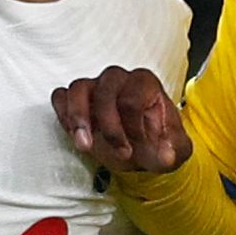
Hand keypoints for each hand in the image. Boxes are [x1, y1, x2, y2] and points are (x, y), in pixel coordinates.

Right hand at [52, 67, 190, 173]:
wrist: (141, 148)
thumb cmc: (156, 142)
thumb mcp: (175, 150)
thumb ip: (174, 151)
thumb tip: (165, 155)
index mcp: (145, 84)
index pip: (132, 98)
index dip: (134, 127)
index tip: (138, 146)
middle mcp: (119, 80)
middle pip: (105, 90)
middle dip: (110, 126)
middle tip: (121, 153)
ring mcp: (95, 87)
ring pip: (78, 88)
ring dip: (79, 119)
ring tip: (85, 146)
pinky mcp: (77, 100)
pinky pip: (60, 97)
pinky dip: (64, 116)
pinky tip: (76, 136)